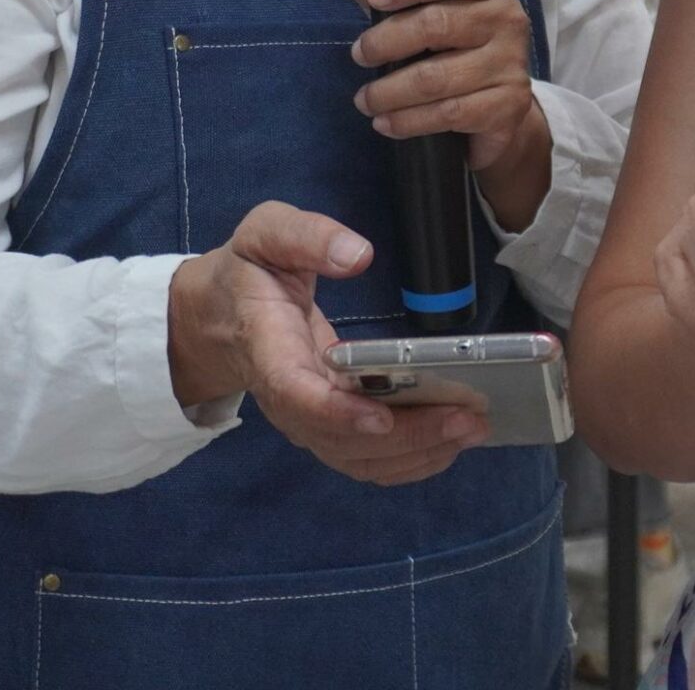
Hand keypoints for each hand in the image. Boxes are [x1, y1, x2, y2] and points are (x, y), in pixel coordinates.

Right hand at [168, 202, 486, 485]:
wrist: (221, 316)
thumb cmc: (249, 271)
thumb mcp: (266, 233)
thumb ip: (307, 237)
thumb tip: (357, 255)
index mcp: (269, 350)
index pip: (297, 394)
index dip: (338, 413)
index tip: (381, 418)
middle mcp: (288, 400)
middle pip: (341, 440)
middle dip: (407, 436)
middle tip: (467, 418)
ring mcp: (308, 422)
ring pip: (359, 460)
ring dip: (418, 452)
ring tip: (472, 428)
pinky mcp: (328, 429)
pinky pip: (367, 460)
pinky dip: (411, 460)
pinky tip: (451, 441)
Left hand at [330, 0, 543, 177]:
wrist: (500, 106)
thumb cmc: (452, 43)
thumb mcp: (418, 8)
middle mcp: (507, 17)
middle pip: (438, 24)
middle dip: (386, 42)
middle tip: (358, 55)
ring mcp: (511, 62)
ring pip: (436, 77)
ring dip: (389, 91)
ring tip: (364, 99)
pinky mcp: (508, 105)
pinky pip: (448, 113)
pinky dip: (408, 120)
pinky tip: (385, 123)